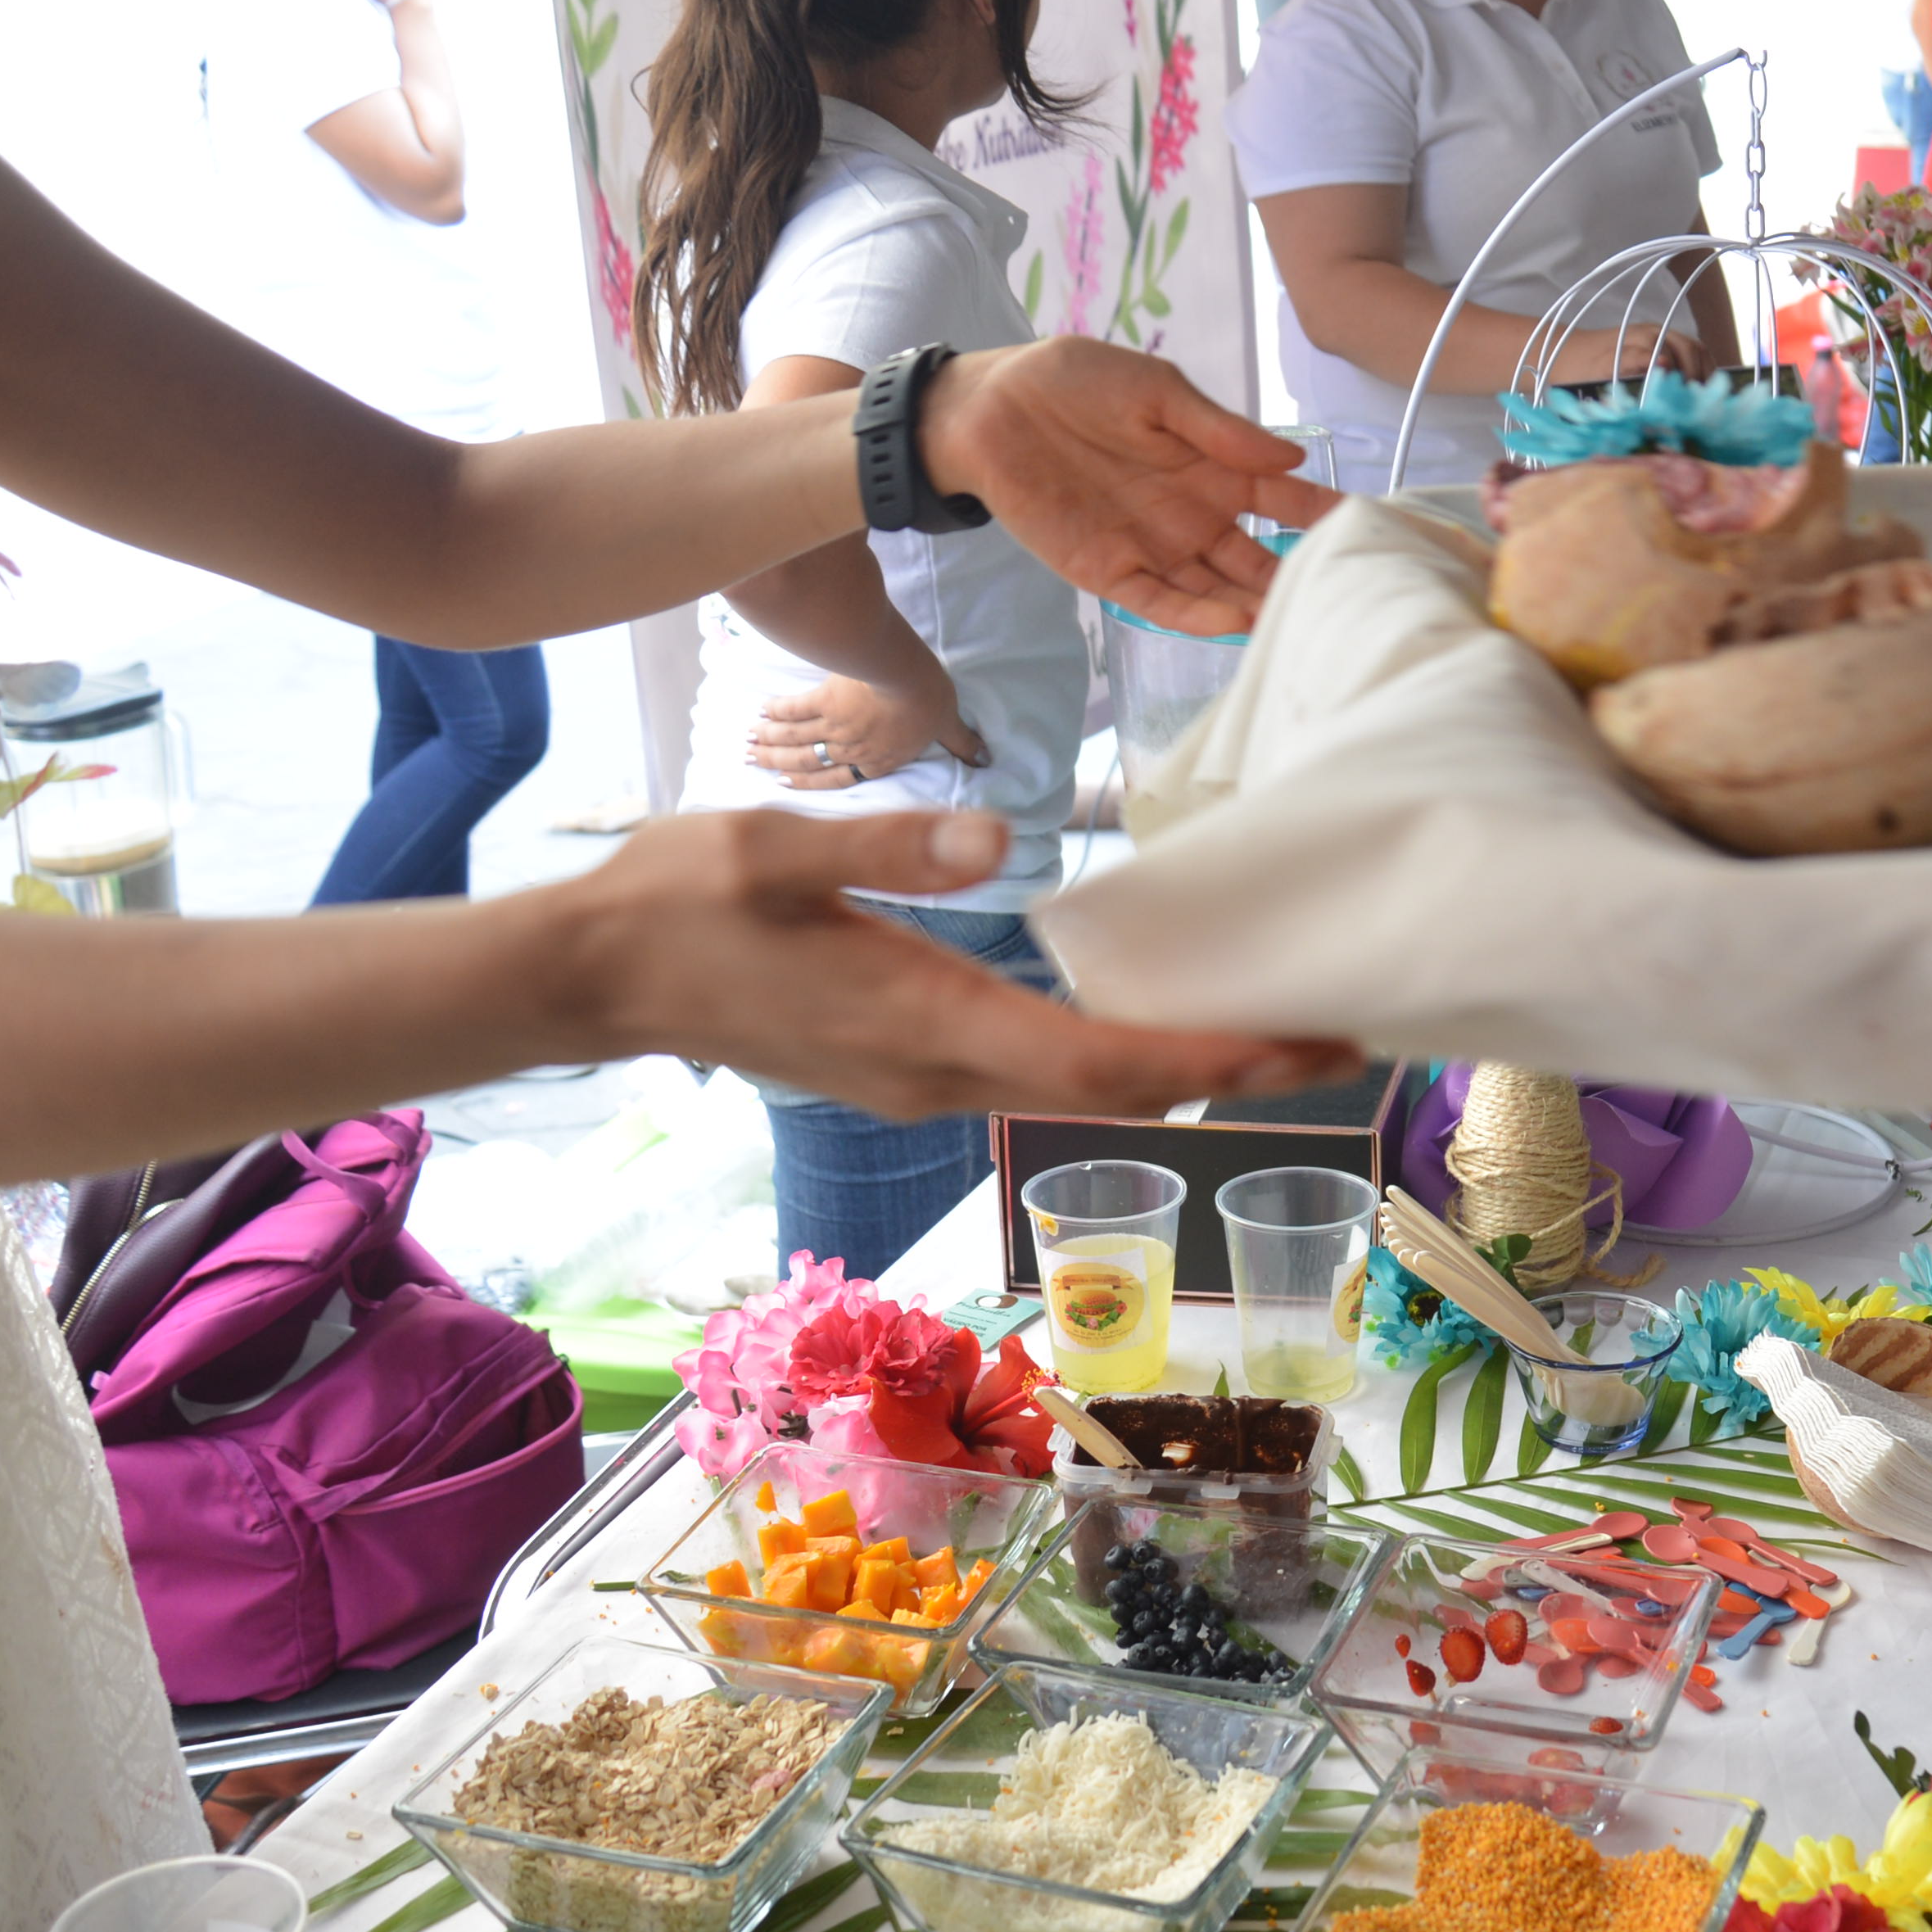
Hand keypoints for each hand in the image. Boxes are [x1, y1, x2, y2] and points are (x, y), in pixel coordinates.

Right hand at [567, 808, 1362, 1122]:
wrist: (588, 974)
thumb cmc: (676, 900)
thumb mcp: (773, 846)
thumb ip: (886, 847)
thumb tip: (994, 840)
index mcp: (923, 1020)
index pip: (1100, 1061)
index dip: (1214, 1059)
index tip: (1308, 1043)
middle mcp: (937, 1072)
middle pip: (1116, 1090)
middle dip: (1234, 1071)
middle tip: (1342, 1037)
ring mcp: (919, 1081)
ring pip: (1079, 1091)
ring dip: (1182, 1069)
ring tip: (1276, 1028)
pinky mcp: (903, 1069)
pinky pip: (1036, 1075)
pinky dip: (1115, 1057)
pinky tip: (1155, 1020)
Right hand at [751, 672, 983, 791]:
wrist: (903, 674)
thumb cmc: (927, 701)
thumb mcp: (949, 724)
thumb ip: (962, 744)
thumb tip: (986, 759)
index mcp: (877, 762)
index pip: (838, 780)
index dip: (809, 785)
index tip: (784, 786)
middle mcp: (849, 750)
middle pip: (806, 762)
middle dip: (778, 765)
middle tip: (751, 763)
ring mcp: (832, 727)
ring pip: (794, 739)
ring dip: (769, 742)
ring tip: (747, 743)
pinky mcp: (821, 699)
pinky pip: (794, 709)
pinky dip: (776, 712)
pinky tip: (761, 712)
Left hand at [918, 338, 1326, 638]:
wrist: (990, 408)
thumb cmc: (1073, 383)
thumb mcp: (1156, 390)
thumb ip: (1220, 429)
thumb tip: (1293, 456)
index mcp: (1213, 467)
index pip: (1285, 498)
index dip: (1326, 514)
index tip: (1373, 530)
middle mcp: (1195, 516)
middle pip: (1259, 559)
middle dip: (1298, 580)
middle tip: (1346, 601)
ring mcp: (1155, 549)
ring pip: (1219, 591)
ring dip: (1256, 608)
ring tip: (1297, 623)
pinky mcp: (1110, 573)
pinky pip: (1163, 603)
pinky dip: (1198, 617)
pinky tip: (1234, 624)